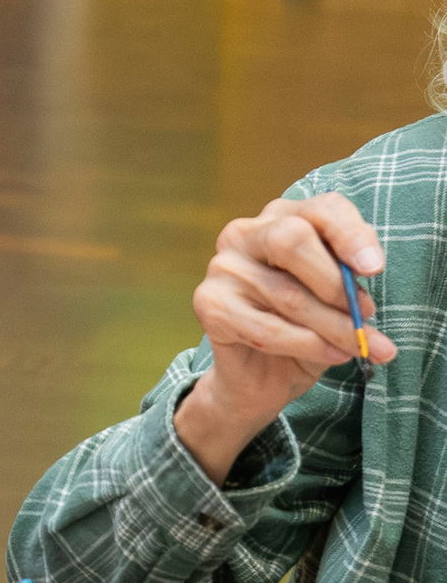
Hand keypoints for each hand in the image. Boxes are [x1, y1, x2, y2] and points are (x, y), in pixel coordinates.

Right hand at [180, 194, 393, 464]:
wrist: (262, 372)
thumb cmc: (307, 324)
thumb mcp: (337, 293)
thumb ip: (347, 274)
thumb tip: (367, 270)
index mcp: (281, 218)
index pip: (321, 209)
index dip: (350, 234)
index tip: (374, 268)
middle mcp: (244, 234)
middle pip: (291, 239)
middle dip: (335, 283)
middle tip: (365, 313)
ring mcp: (222, 268)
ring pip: (287, 295)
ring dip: (335, 327)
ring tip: (361, 345)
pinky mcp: (209, 304)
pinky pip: (268, 328)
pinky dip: (309, 346)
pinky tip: (333, 355)